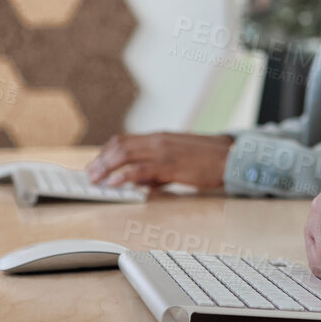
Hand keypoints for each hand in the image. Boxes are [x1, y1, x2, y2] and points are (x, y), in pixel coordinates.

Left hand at [84, 133, 233, 188]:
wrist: (231, 156)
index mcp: (159, 138)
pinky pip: (142, 168)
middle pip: (119, 146)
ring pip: (126, 154)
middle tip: (89, 176)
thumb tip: (139, 182)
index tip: (95, 165)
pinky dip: (124, 175)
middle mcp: (158, 141)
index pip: (123, 140)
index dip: (105, 153)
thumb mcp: (178, 160)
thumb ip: (157, 170)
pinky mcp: (171, 165)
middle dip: (100, 161)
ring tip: (95, 180)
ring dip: (106, 168)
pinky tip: (115, 183)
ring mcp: (164, 151)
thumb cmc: (207, 159)